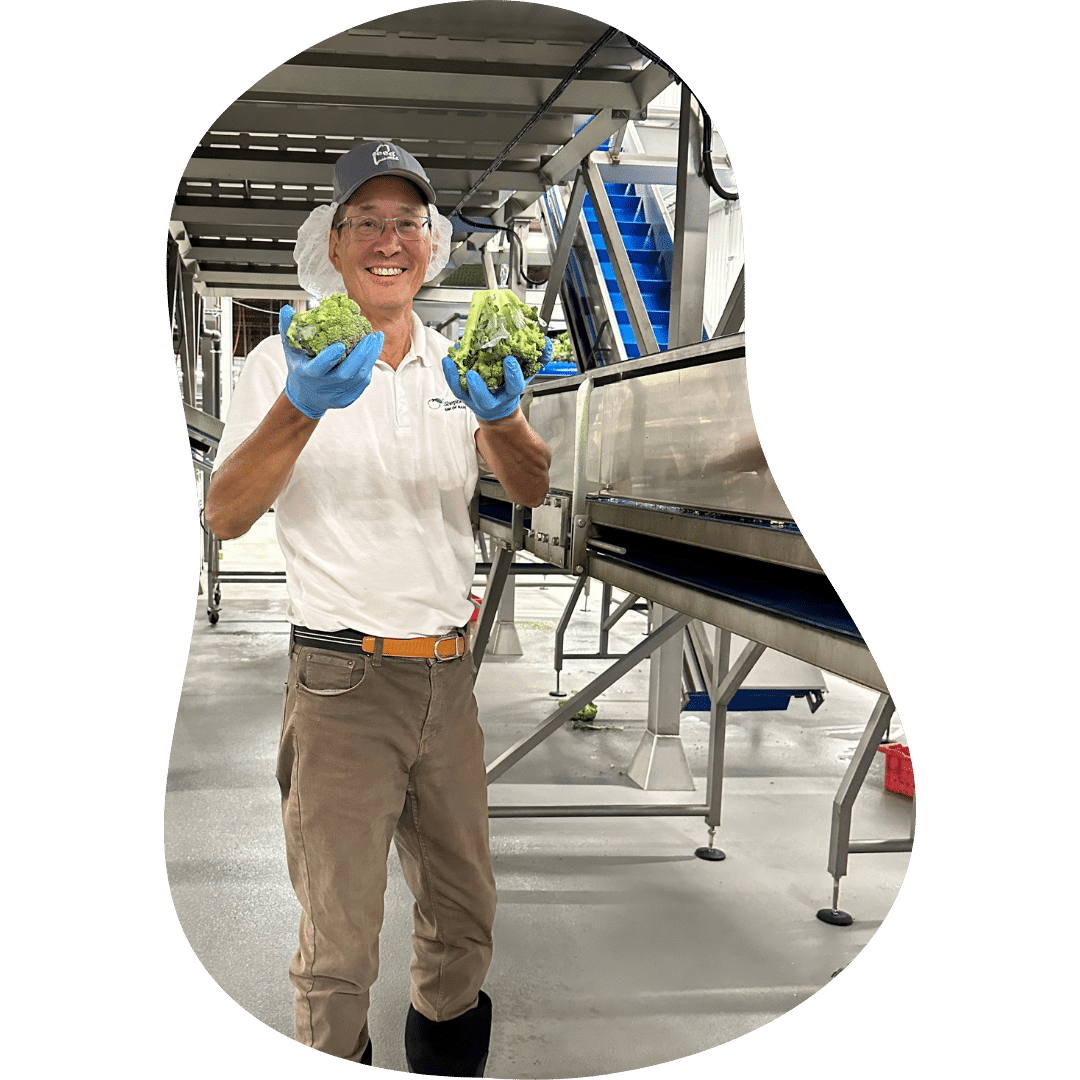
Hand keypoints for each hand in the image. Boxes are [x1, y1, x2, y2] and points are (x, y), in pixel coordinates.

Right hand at [279, 305, 383, 419]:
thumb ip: (288, 330)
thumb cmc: (299, 368)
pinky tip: (374, 352)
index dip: (329, 358)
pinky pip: (363, 383)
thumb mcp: (290, 350)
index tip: (341, 345)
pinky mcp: (348, 399)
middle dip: (360, 355)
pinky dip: (370, 366)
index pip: (319, 368)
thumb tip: (287, 309)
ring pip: (359, 378)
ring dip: (370, 358)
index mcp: (308, 374)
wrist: (306, 397)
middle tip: (369, 337)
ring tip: (376, 339)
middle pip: (346, 374)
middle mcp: (324, 387)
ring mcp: (337, 395)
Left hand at [441, 339, 551, 422]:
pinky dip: (449, 373)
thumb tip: (547, 343)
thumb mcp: (527, 375)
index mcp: (509, 393)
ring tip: (452, 361)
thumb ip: (539, 360)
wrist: (498, 409)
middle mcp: (492, 399)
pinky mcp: (463, 394)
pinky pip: (454, 386)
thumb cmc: (510, 387)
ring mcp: (475, 398)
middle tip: (474, 372)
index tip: (510, 360)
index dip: (512, 375)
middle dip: (479, 387)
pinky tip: (447, 360)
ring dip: (457, 378)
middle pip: (484, 397)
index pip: (513, 386)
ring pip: (464, 393)